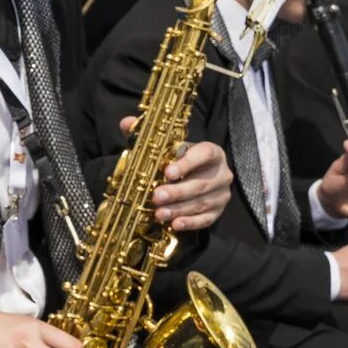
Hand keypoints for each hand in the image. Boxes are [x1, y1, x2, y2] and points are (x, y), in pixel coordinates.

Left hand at [121, 117, 231, 232]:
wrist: (192, 175)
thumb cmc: (177, 159)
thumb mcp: (165, 145)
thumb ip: (146, 134)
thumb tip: (126, 123)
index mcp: (211, 152)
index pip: (203, 154)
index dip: (187, 163)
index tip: (167, 172)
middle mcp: (221, 173)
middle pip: (201, 183)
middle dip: (177, 192)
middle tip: (156, 196)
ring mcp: (221, 194)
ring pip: (201, 203)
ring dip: (179, 209)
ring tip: (159, 213)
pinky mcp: (218, 211)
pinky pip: (206, 219)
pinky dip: (191, 222)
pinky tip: (175, 224)